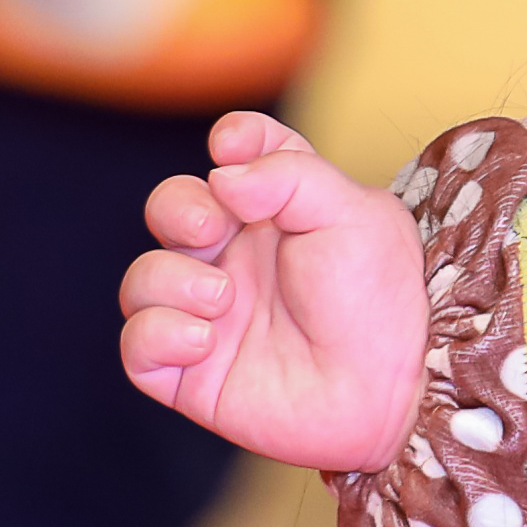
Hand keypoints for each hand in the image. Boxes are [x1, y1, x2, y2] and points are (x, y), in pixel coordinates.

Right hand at [117, 110, 430, 472]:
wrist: (389, 387)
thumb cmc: (378, 297)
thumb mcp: (352, 214)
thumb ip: (289, 176)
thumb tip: (221, 175)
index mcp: (281, 211)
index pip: (239, 156)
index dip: (231, 139)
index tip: (231, 145)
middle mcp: (239, 256)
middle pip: (171, 208)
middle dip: (176, 207)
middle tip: (214, 229)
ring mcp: (212, 314)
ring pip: (143, 278)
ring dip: (169, 280)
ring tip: (224, 300)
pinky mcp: (192, 372)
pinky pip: (136, 345)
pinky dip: (157, 335)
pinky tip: (206, 340)